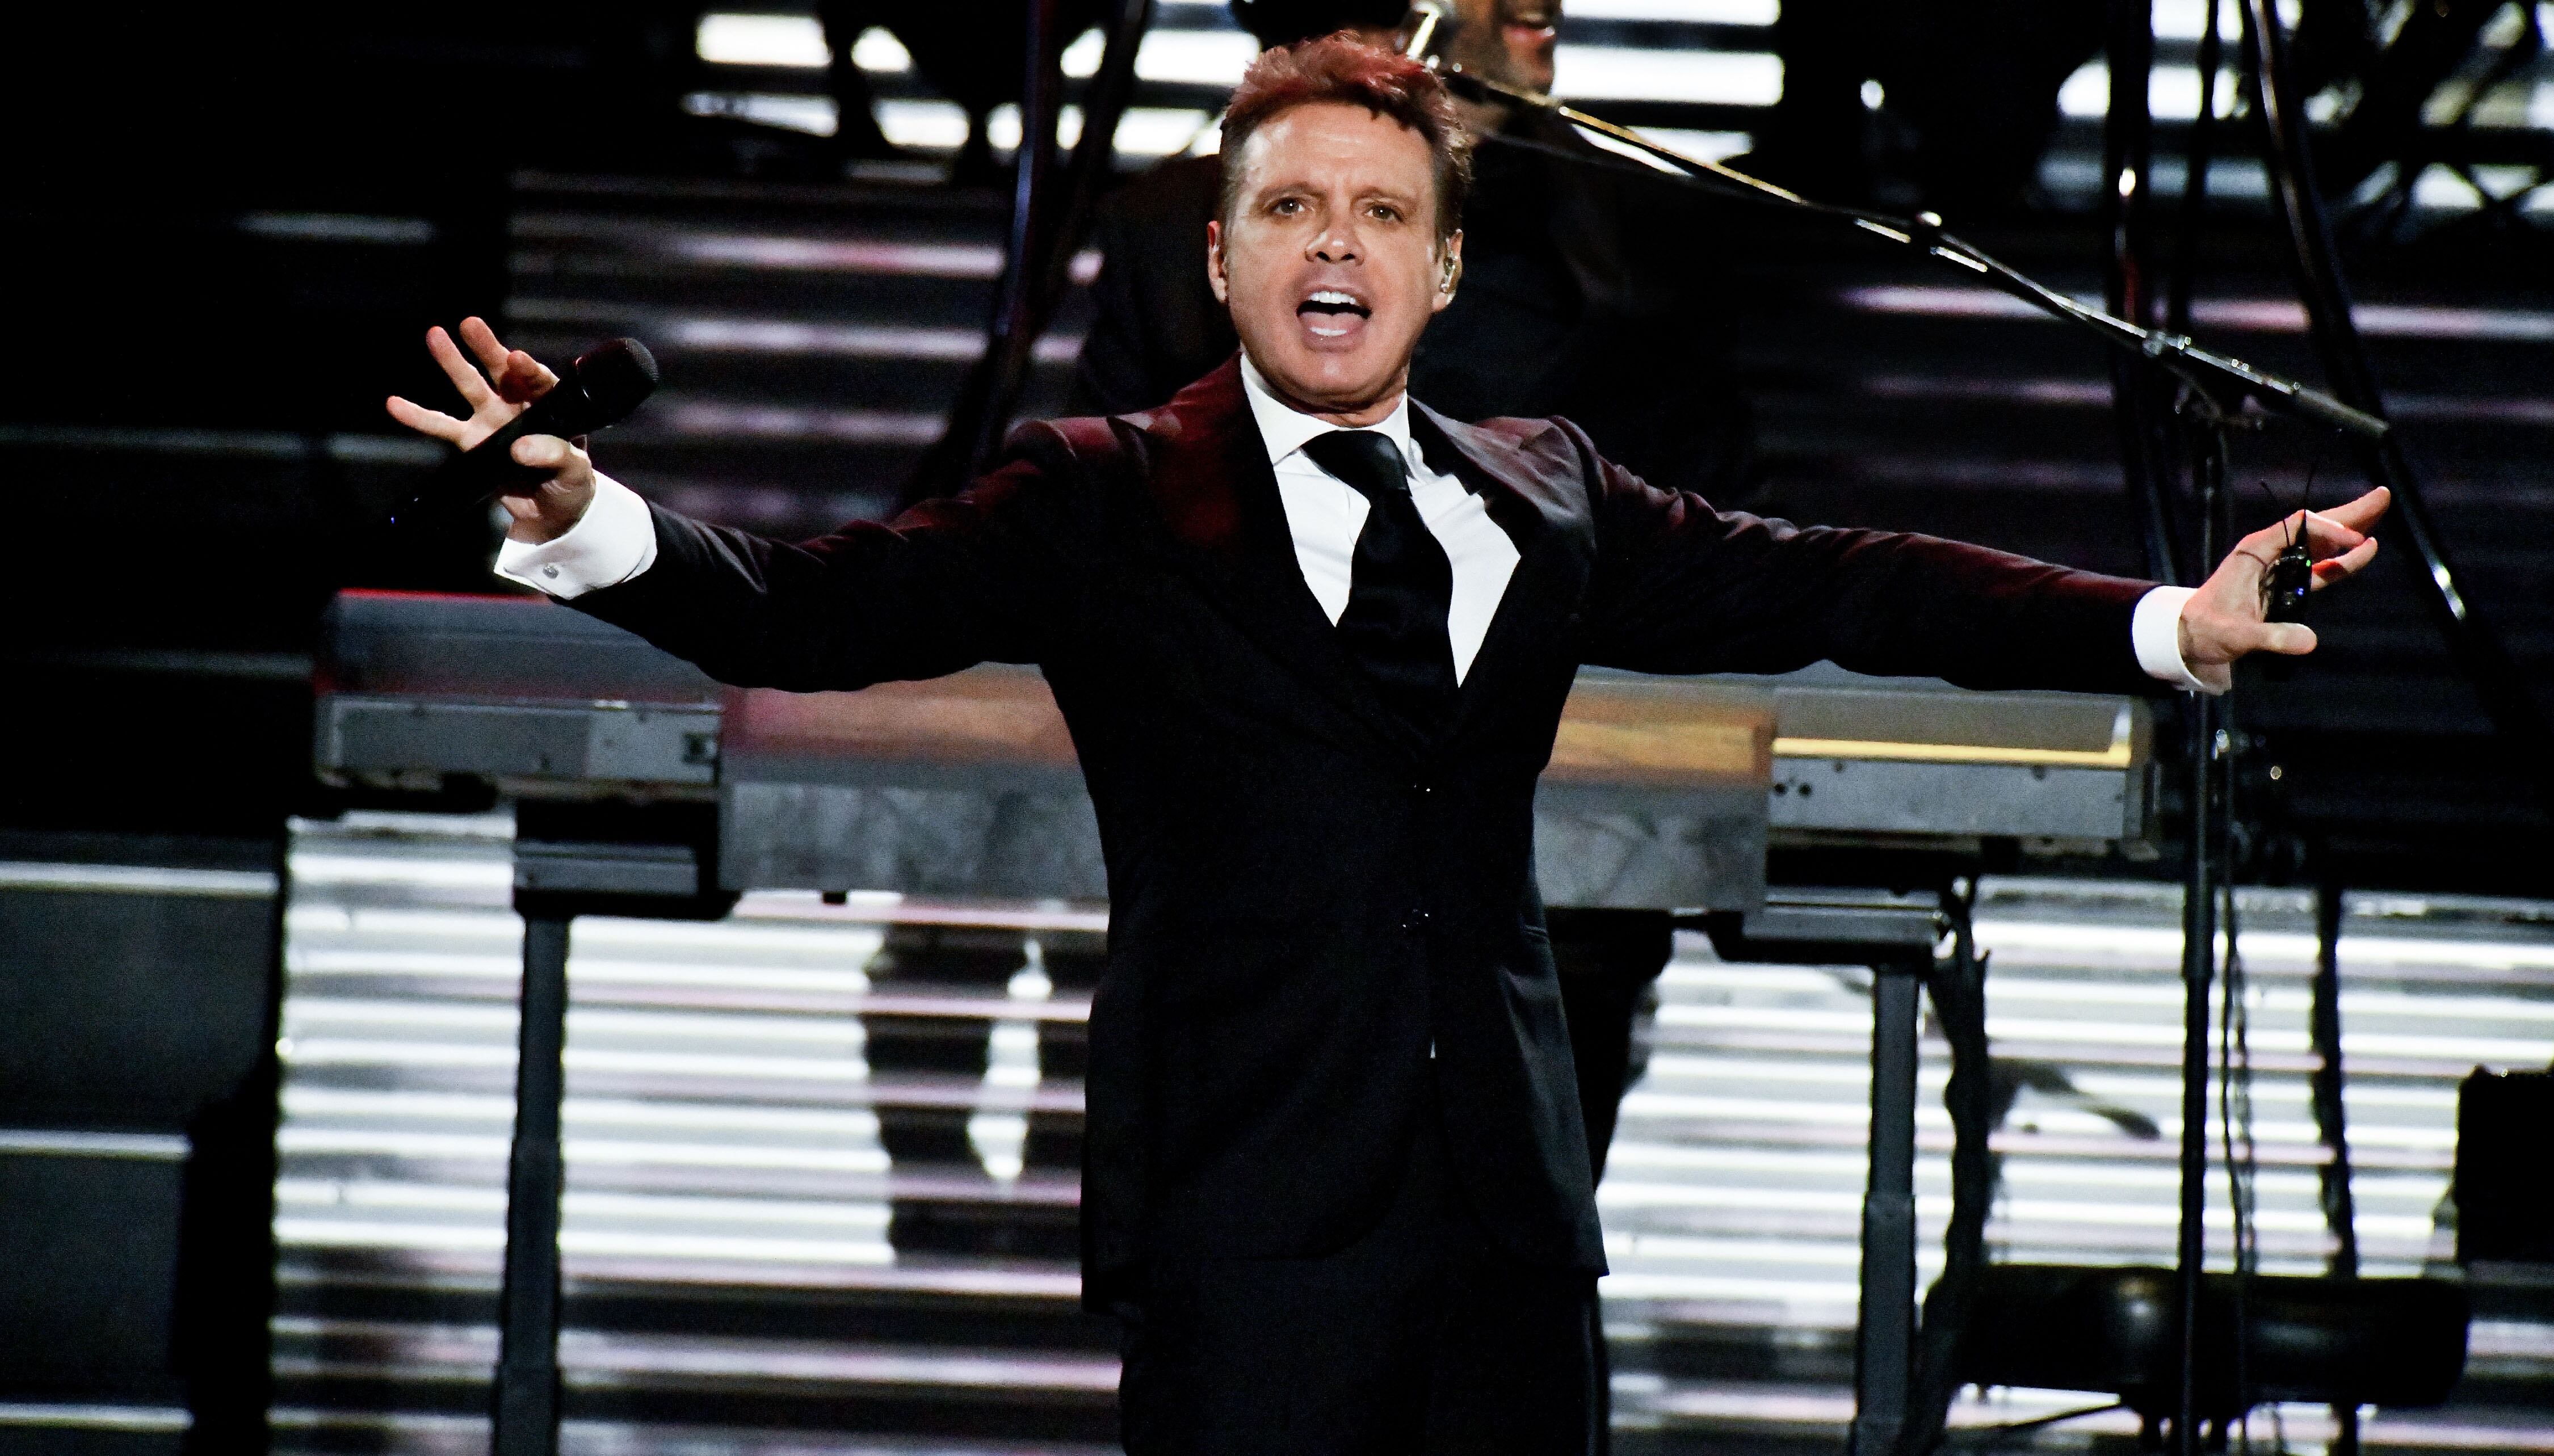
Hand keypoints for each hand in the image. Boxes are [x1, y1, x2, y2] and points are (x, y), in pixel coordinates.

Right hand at [385, 316, 596, 542]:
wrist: (551, 511)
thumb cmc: (571, 483)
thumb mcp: (575, 472)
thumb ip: (555, 456)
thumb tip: (520, 447)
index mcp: (551, 407)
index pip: (541, 382)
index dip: (528, 370)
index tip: (516, 358)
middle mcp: (519, 406)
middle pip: (502, 372)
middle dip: (487, 348)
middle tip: (470, 324)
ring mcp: (492, 421)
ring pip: (470, 387)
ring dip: (452, 362)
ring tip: (435, 334)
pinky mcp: (472, 442)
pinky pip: (442, 427)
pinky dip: (419, 416)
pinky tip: (395, 403)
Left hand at [2178, 485, 2389, 692]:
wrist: (2192, 637)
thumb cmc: (2207, 629)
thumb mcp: (2236, 634)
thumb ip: (2272, 637)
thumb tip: (2309, 641)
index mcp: (2255, 551)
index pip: (2297, 528)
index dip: (2327, 530)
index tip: (2354, 540)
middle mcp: (2270, 552)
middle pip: (2314, 527)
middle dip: (2348, 514)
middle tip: (2383, 496)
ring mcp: (2281, 567)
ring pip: (2321, 544)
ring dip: (2351, 531)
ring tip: (2381, 510)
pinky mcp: (2288, 584)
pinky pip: (2321, 568)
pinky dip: (2343, 560)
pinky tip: (2366, 550)